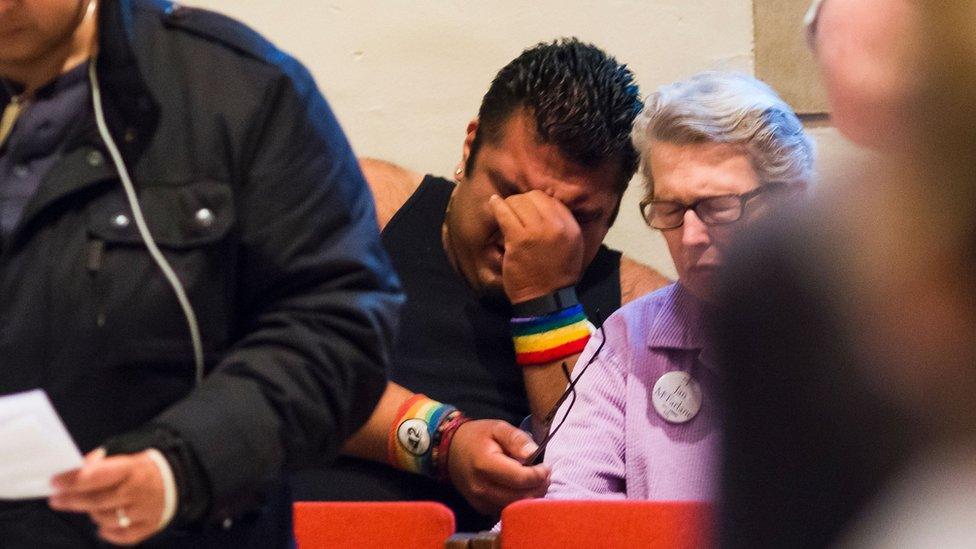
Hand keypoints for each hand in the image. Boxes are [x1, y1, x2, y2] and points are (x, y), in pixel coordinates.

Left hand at [50, 448, 166, 545]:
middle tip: (56, 499)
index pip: (99, 475)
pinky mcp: (150, 525)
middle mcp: (138, 491)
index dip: (74, 479)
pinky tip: (103, 526)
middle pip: (98, 500)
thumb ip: (101, 463)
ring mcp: (144, 511)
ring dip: (92, 514)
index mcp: (132, 469)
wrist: (178, 480)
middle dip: (72, 499)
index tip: (56, 482)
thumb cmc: (144, 469)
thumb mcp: (127, 457)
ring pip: (107, 519)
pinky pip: (123, 536)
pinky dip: (109, 533)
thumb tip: (76, 468)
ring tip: (90, 506)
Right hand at [447, 419, 550, 514]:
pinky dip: (519, 502)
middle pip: (520, 497)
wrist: (451, 450)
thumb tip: (534, 453)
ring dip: (531, 496)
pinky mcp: (481, 508)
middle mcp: (481, 487)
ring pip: (515, 507)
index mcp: (485, 465)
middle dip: (538, 487)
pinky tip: (522, 489)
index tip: (546, 467)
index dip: (538, 475)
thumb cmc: (477, 437)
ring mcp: (480, 501)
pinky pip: (506, 510)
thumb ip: (517, 438)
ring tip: (536, 482)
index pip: (519, 478)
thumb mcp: (498, 427)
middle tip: (545, 475)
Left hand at [489, 191, 583, 303]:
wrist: (546, 300)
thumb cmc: (557, 277)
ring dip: (509, 204)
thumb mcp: (572, 248)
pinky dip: (497, 205)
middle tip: (515, 211)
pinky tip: (493, 203)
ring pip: (519, 202)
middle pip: (535, 197)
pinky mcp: (519, 238)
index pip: (552, 200)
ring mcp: (537, 230)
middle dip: (523, 201)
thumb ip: (564, 227)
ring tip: (505, 211)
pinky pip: (505, 212)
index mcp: (571, 228)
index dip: (537, 202)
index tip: (528, 209)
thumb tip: (548, 206)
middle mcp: (557, 225)